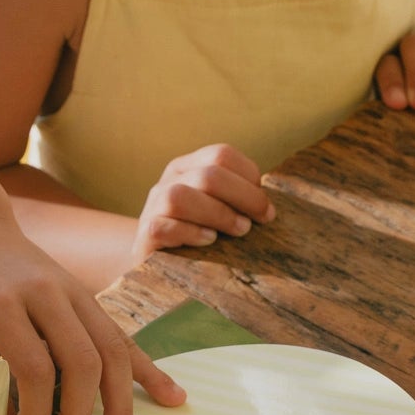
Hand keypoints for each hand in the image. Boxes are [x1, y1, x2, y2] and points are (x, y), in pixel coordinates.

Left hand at [0, 202, 184, 414]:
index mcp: (4, 305)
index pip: (35, 368)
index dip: (34, 411)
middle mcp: (46, 295)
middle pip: (83, 362)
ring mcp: (74, 292)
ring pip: (112, 352)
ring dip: (121, 406)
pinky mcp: (88, 297)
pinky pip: (123, 337)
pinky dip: (148, 370)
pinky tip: (172, 397)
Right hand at [132, 144, 276, 263]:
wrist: (156, 260)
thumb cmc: (199, 233)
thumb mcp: (216, 207)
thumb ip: (236, 198)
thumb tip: (271, 206)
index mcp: (189, 166)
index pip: (221, 154)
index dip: (249, 176)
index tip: (266, 206)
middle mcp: (169, 180)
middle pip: (208, 175)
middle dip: (244, 197)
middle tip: (261, 219)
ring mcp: (152, 207)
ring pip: (180, 197)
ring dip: (218, 214)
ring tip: (240, 231)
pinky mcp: (144, 236)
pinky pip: (162, 227)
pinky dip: (191, 233)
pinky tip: (210, 241)